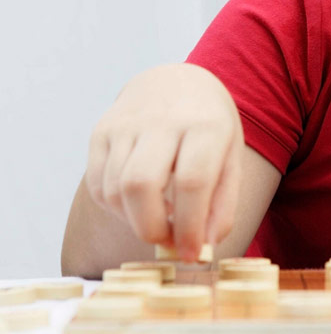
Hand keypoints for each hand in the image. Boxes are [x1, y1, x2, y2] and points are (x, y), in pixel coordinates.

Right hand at [85, 63, 243, 259]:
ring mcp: (126, 124)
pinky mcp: (101, 131)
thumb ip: (223, 203)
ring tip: (158, 218)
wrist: (175, 80)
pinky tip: (138, 202)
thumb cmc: (209, 125)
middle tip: (167, 240)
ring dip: (134, 220)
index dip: (189, 226)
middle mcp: (163, 120)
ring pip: (115, 189)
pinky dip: (116, 207)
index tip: (190, 253)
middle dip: (151, 228)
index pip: (192, 181)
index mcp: (205, 124)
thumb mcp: (230, 156)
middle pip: (142, 185)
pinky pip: (97, 184)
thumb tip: (205, 246)